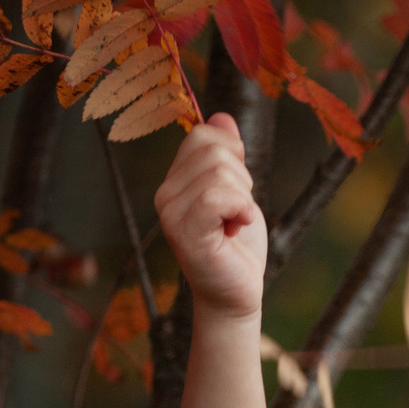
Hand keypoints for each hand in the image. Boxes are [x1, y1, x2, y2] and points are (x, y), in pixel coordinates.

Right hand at [156, 115, 268, 322]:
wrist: (237, 291)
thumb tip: (221, 116)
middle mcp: (165, 192)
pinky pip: (218, 196)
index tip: (237, 190)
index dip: (234, 155)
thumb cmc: (237, 245)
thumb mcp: (238, 191)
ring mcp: (170, 211)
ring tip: (233, 223)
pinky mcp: (184, 230)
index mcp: (176, 179)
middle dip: (242, 178)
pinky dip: (241, 209)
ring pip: (220, 172)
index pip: (203, 134)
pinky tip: (236, 228)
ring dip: (243, 198)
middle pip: (214, 149)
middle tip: (236, 212)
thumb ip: (228, 156)